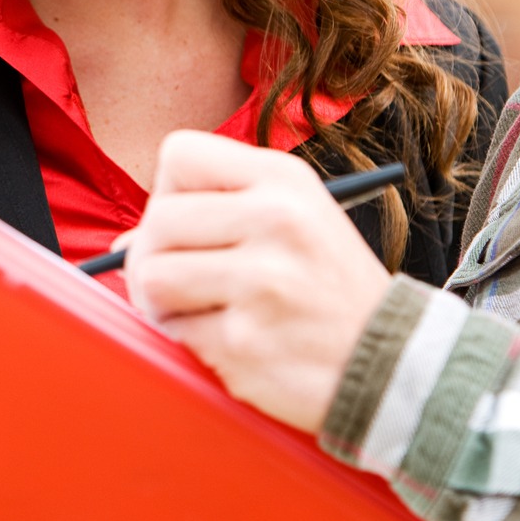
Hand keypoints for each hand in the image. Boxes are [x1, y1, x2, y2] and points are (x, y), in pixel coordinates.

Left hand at [121, 130, 392, 433]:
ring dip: (164, 304)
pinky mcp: (245, 341)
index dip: (168, 191)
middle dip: (154, 255)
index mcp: (284, 181)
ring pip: (152, 277)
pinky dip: (192, 343)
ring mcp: (261, 283)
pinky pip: (176, 333)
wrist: (395, 366)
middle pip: (157, 220)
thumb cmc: (330, 292)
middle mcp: (275, 221)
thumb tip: (124, 244)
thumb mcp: (294, 223)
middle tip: (183, 281)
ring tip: (205, 312)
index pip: (179, 154)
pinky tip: (235, 343)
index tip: (189, 223)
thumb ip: (214, 216)